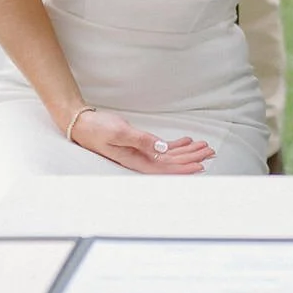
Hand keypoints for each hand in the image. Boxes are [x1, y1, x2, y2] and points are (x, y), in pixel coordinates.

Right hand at [69, 109, 213, 173]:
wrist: (82, 123)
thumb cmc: (97, 129)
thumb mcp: (120, 133)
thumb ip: (142, 141)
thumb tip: (162, 149)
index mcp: (135, 160)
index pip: (165, 169)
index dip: (183, 168)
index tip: (200, 166)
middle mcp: (140, 159)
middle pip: (171, 162)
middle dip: (191, 158)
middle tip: (210, 152)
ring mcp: (140, 153)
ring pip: (169, 155)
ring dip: (187, 151)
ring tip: (204, 146)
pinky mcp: (139, 144)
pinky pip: (161, 147)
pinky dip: (175, 145)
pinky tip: (187, 141)